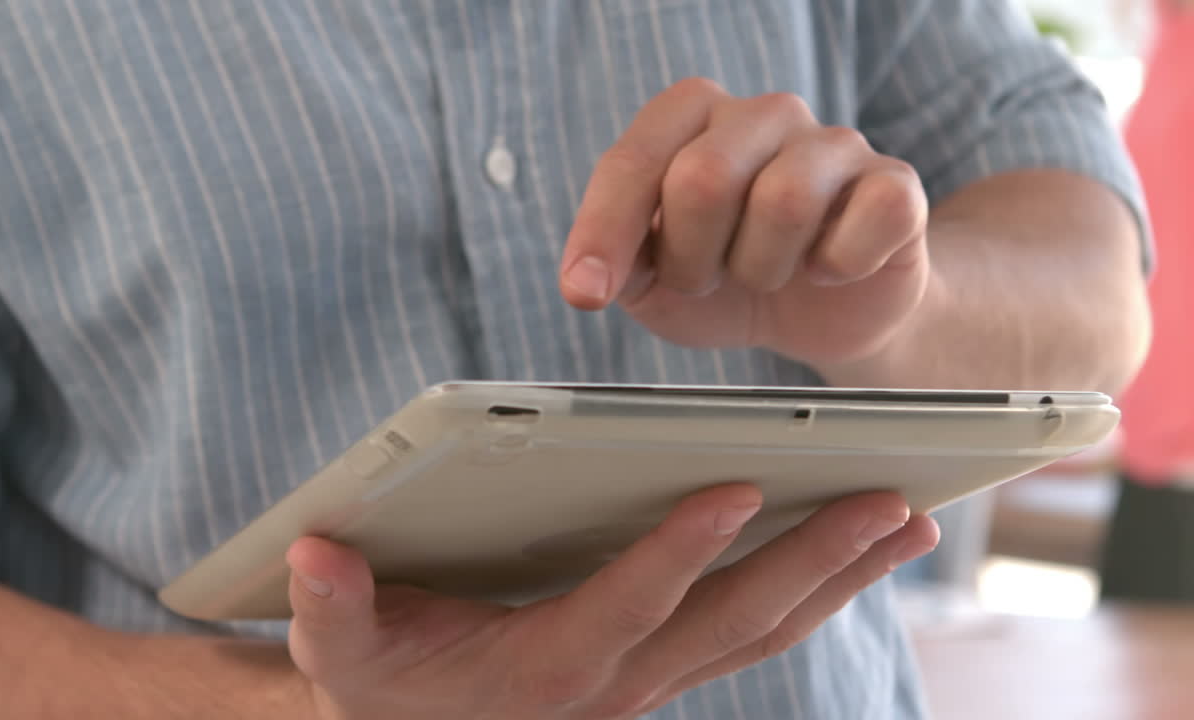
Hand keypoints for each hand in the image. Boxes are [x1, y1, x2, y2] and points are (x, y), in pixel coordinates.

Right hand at [286, 486, 937, 719]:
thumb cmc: (385, 685)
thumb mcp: (341, 651)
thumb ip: (330, 605)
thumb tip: (312, 550)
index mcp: (544, 668)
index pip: (623, 606)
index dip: (675, 554)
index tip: (735, 491)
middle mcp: (618, 679)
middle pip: (731, 620)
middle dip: (814, 561)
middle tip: (889, 500)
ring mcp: (652, 677)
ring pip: (761, 628)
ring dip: (836, 576)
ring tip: (904, 519)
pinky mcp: (665, 663)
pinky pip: (752, 629)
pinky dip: (810, 590)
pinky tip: (852, 550)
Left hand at [559, 78, 929, 366]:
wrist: (816, 317)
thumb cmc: (724, 281)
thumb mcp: (651, 281)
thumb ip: (616, 264)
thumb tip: (589, 278)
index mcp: (692, 117)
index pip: (634, 160)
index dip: (605, 230)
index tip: (585, 293)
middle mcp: (764, 114)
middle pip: (705, 178)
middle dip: (692, 258)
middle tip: (704, 281)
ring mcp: (834, 143)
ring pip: (784, 203)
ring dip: (759, 269)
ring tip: (764, 274)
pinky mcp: (893, 185)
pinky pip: (867, 219)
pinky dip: (838, 266)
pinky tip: (828, 271)